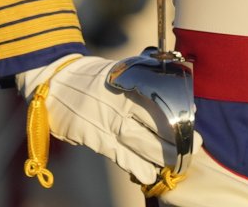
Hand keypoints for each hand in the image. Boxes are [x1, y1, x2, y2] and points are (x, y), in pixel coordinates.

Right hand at [17, 53, 178, 186]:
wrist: (54, 81)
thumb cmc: (91, 79)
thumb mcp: (118, 72)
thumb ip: (140, 84)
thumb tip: (171, 101)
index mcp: (129, 81)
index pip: (161, 98)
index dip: (179, 113)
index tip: (192, 122)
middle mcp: (121, 100)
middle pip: (157, 122)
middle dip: (177, 138)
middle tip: (192, 147)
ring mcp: (107, 119)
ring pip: (142, 141)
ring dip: (161, 155)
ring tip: (175, 163)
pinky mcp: (94, 135)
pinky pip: (120, 155)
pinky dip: (136, 166)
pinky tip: (147, 174)